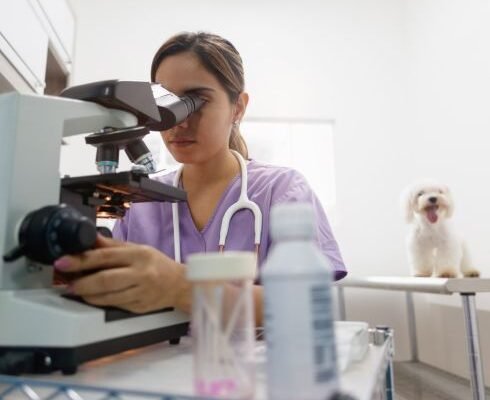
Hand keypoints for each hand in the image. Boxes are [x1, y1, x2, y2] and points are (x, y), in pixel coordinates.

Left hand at [54, 235, 190, 313]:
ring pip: (107, 297)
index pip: (106, 257)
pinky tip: (91, 297)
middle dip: (81, 282)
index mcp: (139, 255)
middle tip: (66, 282)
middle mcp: (141, 274)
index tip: (64, 262)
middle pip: (105, 280)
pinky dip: (99, 302)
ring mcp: (140, 292)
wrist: (179, 285)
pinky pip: (114, 305)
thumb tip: (89, 239)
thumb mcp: (138, 249)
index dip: (82, 260)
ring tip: (75, 289)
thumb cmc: (157, 265)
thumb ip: (113, 246)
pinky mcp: (138, 307)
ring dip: (87, 294)